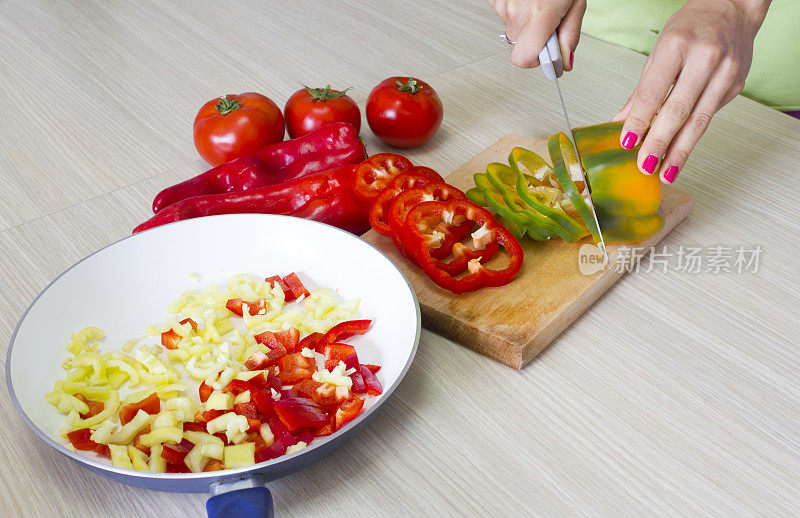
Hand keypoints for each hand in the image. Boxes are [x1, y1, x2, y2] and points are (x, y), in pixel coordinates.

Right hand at [489, 0, 585, 70]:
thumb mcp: (576, 3)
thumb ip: (570, 36)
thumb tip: (566, 62)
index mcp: (539, 15)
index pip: (523, 60)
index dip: (536, 61)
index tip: (547, 55)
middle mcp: (517, 12)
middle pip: (520, 46)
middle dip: (535, 38)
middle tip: (548, 21)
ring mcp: (503, 4)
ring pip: (513, 30)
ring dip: (526, 22)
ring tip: (538, 3)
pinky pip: (505, 16)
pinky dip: (517, 10)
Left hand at [614, 0, 770, 183]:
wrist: (733, 9)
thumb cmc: (691, 27)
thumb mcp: (658, 52)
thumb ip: (641, 90)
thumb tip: (619, 123)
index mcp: (678, 46)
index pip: (653, 92)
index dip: (639, 120)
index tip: (627, 142)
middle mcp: (705, 58)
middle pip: (678, 110)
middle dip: (660, 143)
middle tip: (644, 166)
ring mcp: (725, 73)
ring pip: (699, 120)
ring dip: (680, 151)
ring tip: (665, 172)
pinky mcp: (736, 86)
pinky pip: (709, 116)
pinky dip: (692, 136)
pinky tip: (680, 152)